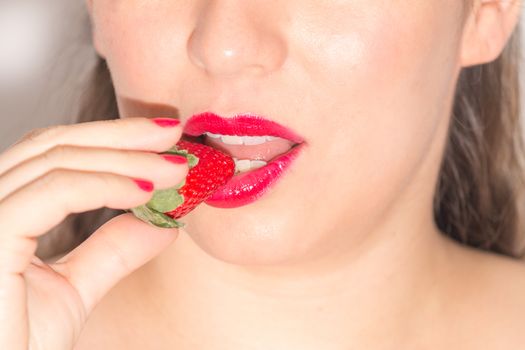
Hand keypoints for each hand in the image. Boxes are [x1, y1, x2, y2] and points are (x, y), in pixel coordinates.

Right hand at [0, 117, 187, 349]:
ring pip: (57, 161)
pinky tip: (147, 192)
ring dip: (127, 159)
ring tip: (177, 167)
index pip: (51, 156)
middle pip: (53, 145)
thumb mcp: (73, 289)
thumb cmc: (16, 348)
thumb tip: (161, 221)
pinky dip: (107, 185)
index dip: (108, 141)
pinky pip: (54, 192)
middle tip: (174, 133)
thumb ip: (111, 250)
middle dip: (122, 136)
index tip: (162, 143)